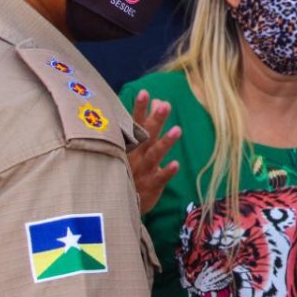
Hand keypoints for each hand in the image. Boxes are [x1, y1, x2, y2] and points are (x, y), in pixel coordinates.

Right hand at [127, 90, 181, 214]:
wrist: (119, 204)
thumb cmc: (129, 168)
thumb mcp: (136, 145)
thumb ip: (148, 123)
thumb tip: (160, 100)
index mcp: (130, 145)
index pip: (135, 123)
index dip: (140, 109)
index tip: (145, 92)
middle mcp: (135, 155)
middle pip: (146, 136)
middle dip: (155, 120)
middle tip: (166, 105)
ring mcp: (142, 171)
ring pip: (154, 155)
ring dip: (165, 143)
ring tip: (178, 130)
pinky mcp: (150, 187)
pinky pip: (159, 178)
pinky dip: (166, 172)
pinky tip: (176, 164)